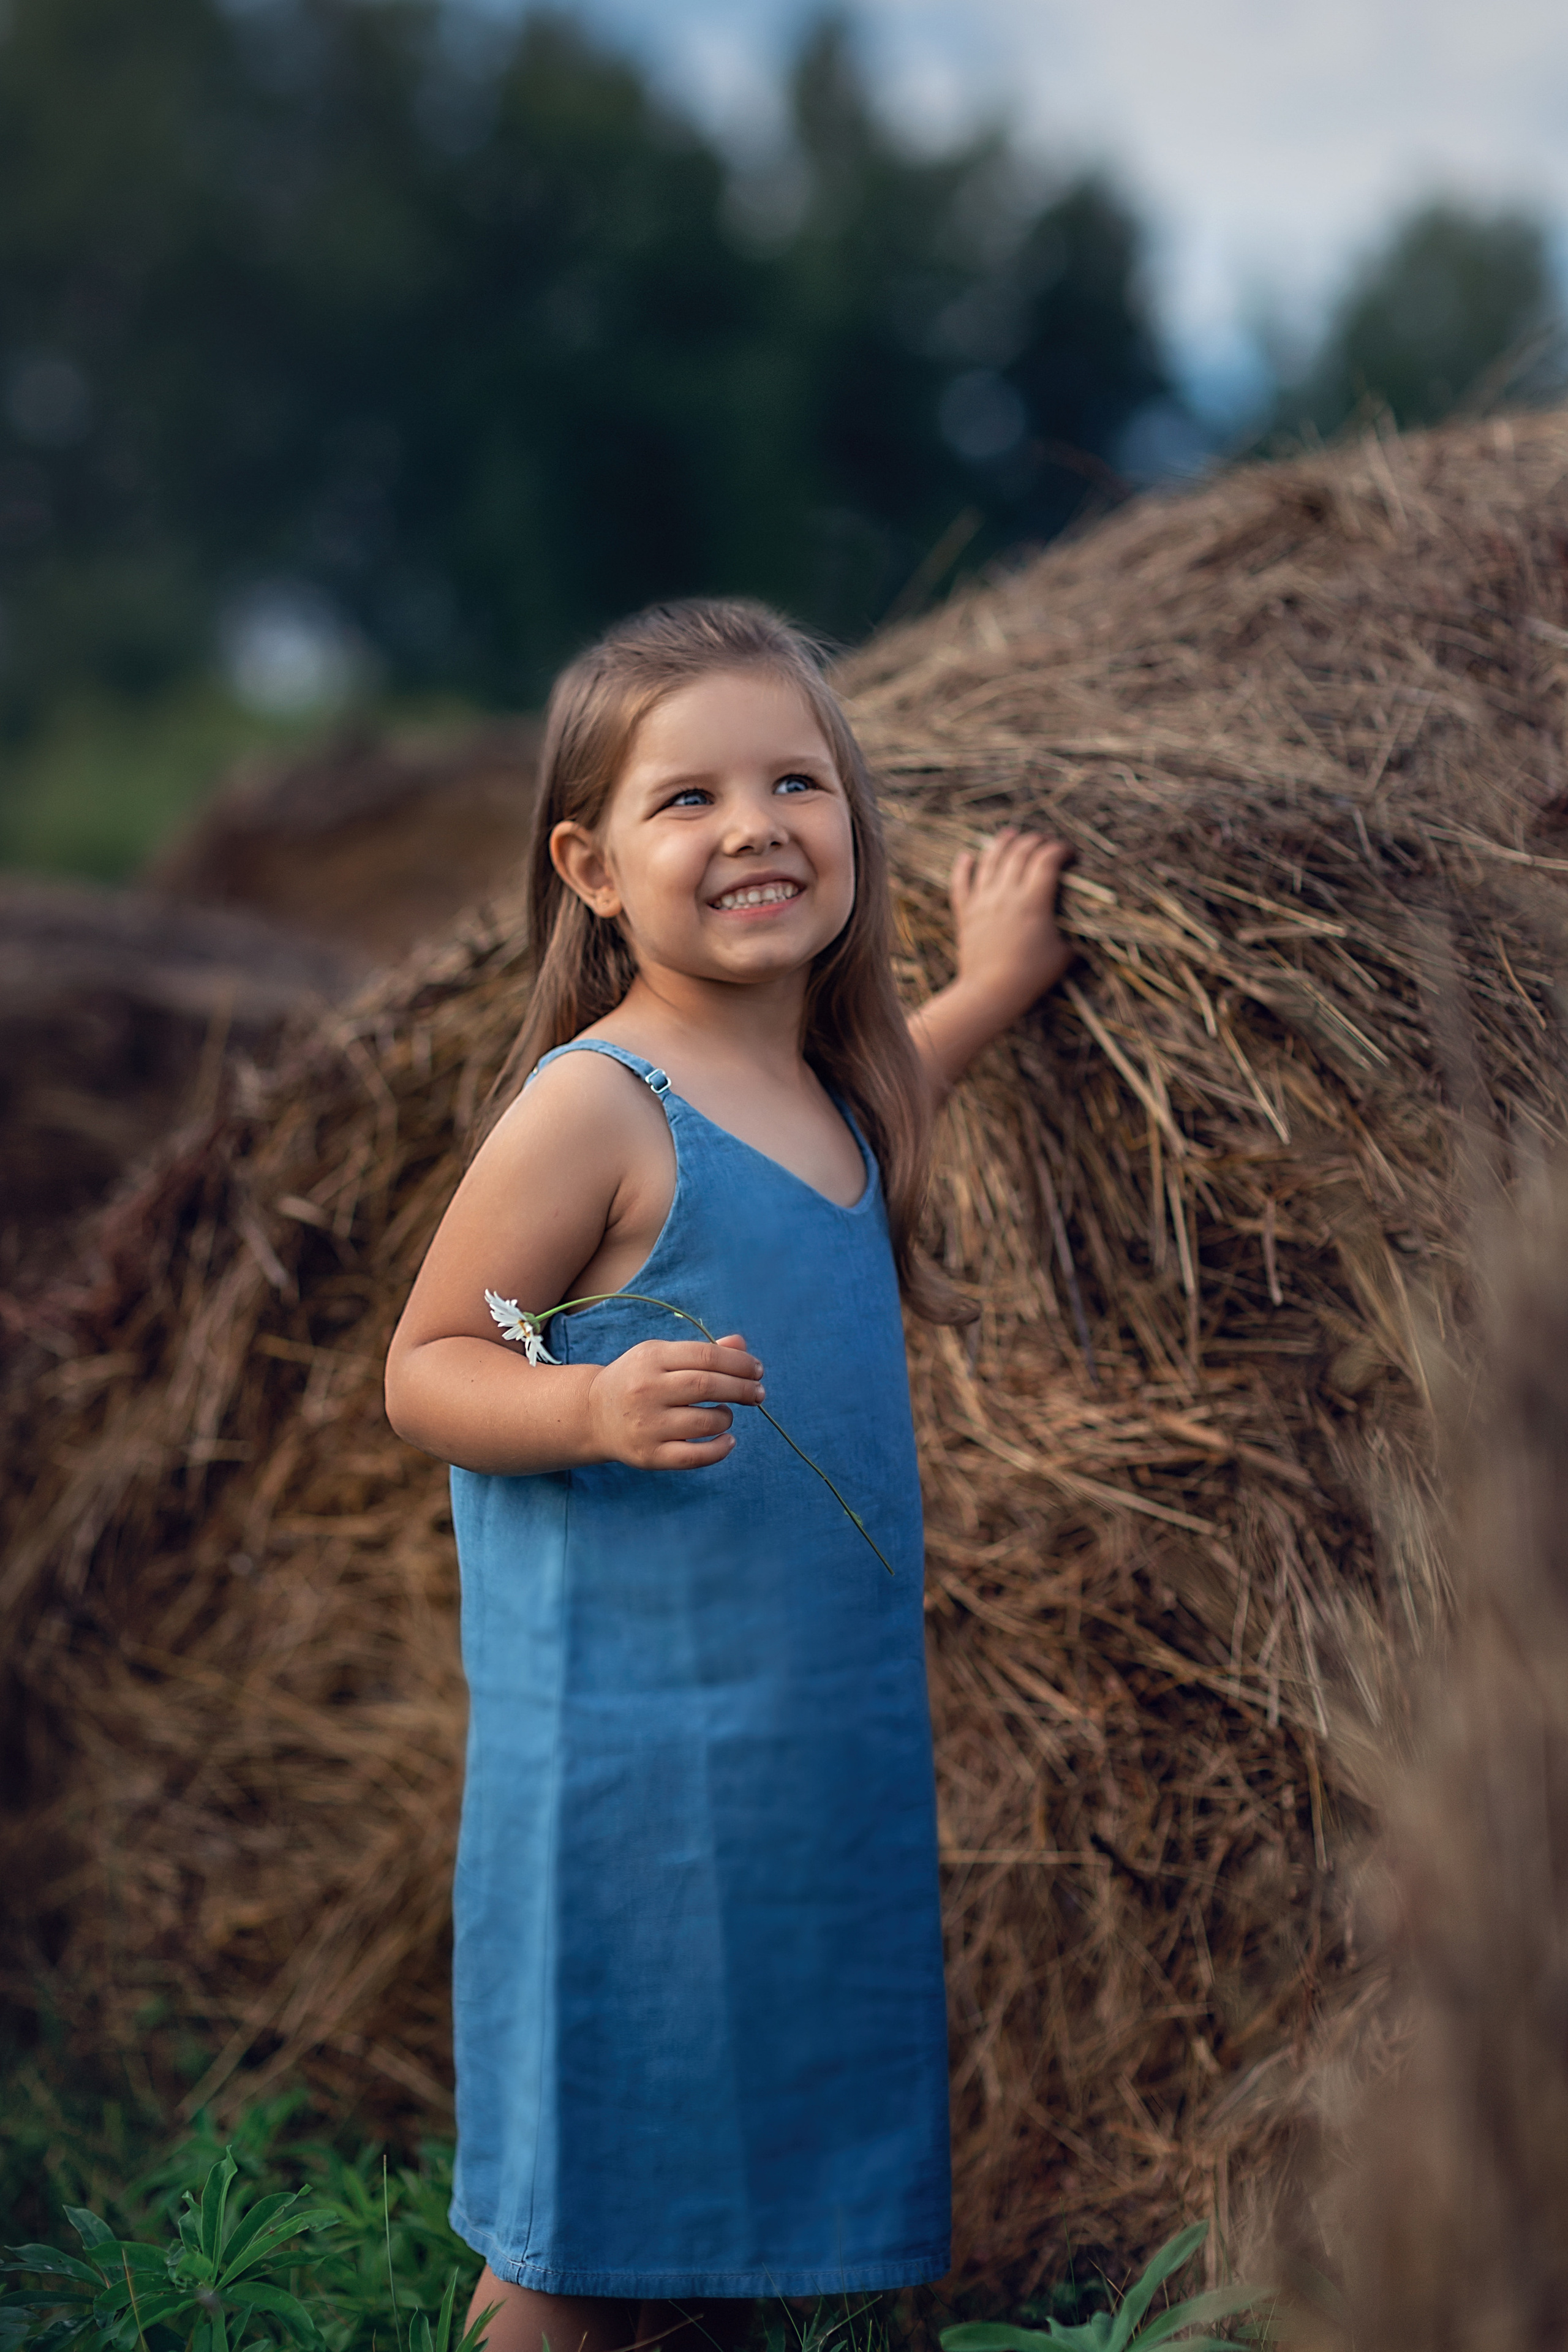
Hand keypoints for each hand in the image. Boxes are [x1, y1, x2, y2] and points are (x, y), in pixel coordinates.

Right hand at [585, 1332, 763, 1469]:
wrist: (593, 1415)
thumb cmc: (638, 1381)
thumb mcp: (662, 1356)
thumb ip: (702, 1351)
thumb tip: (742, 1346)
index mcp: (651, 1358)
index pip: (706, 1356)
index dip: (739, 1363)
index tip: (757, 1370)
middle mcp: (646, 1390)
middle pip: (707, 1386)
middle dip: (742, 1389)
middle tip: (759, 1393)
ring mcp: (646, 1425)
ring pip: (704, 1422)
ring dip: (726, 1417)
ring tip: (726, 1414)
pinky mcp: (648, 1455)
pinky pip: (694, 1457)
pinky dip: (719, 1450)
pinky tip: (728, 1441)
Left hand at [951, 828, 1073, 1021]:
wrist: (989, 993)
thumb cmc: (1030, 976)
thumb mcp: (1063, 956)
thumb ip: (1077, 939)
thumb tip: (1093, 936)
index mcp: (1033, 901)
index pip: (1047, 860)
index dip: (1061, 850)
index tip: (1070, 853)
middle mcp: (1005, 894)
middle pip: (1020, 852)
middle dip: (1036, 841)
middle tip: (1045, 842)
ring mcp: (982, 900)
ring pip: (990, 859)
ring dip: (1002, 843)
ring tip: (1011, 834)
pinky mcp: (965, 912)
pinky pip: (961, 882)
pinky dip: (964, 867)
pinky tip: (967, 857)